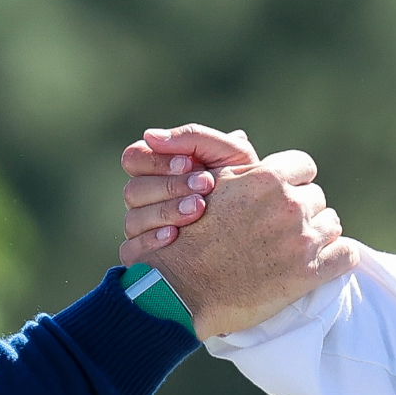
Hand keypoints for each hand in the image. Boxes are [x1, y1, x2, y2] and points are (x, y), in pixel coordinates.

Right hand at [118, 125, 259, 257]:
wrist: (263, 230)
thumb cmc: (243, 186)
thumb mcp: (229, 155)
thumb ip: (195, 138)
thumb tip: (151, 135)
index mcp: (158, 170)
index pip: (135, 159)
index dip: (156, 161)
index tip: (188, 164)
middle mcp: (145, 200)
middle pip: (133, 190)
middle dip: (169, 187)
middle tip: (205, 186)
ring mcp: (143, 230)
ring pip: (132, 219)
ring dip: (166, 211)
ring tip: (199, 209)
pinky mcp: (144, 259)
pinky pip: (132, 251)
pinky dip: (152, 241)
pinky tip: (175, 236)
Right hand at [125, 148, 358, 337]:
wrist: (180, 291)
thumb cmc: (187, 236)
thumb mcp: (206, 186)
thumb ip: (235, 163)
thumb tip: (244, 136)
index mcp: (267, 178)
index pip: (304, 166)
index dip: (293, 181)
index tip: (280, 196)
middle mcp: (289, 205)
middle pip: (315, 198)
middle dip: (300, 210)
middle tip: (277, 228)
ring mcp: (302, 240)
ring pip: (331, 224)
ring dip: (316, 234)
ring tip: (290, 248)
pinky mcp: (309, 274)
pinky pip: (346, 254)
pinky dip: (337, 257)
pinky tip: (321, 262)